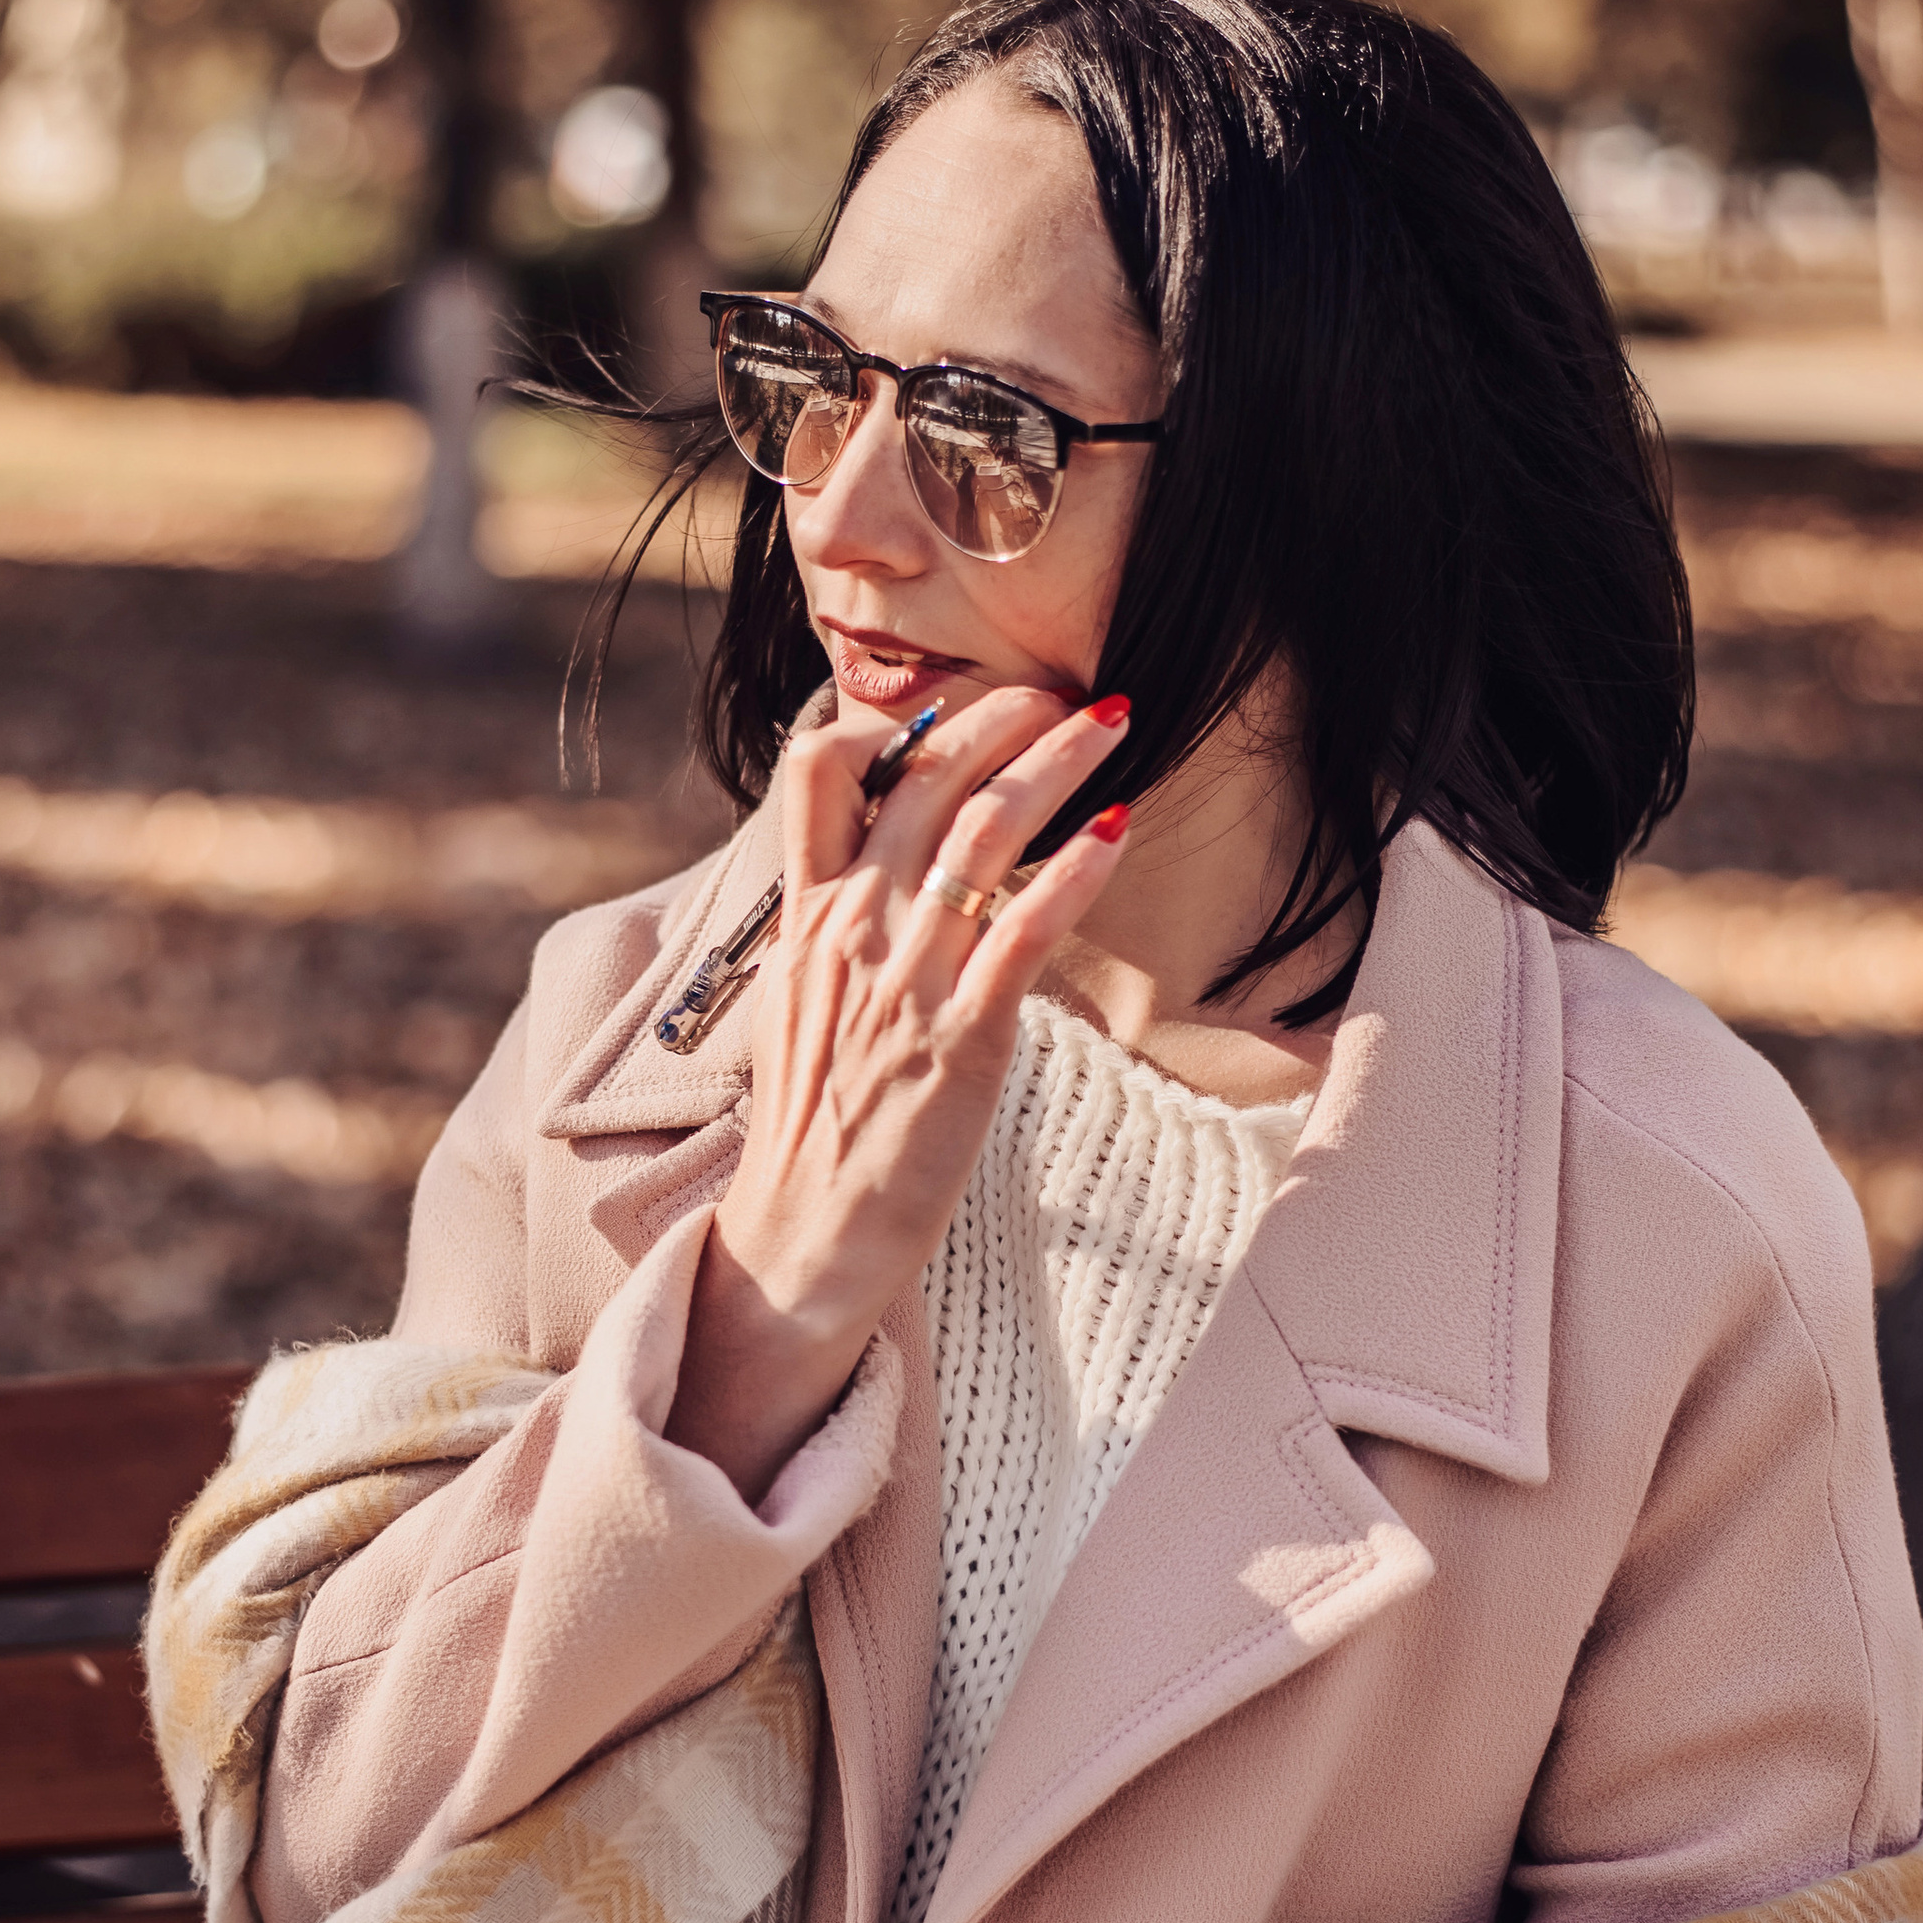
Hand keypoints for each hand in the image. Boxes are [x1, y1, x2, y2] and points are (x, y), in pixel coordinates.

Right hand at [666, 691, 1132, 1501]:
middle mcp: (849, 932)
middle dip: (1002, 718)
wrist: (807, 1231)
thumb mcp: (804, 999)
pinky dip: (1076, 868)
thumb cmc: (819, 1119)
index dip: (886, 719)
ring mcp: (904, 982)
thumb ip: (839, 920)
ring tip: (1111, 724)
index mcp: (805, 916)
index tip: (949, 707)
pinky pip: (1025, 929)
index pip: (816, 772)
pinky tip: (1118, 831)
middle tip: (1059, 691)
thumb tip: (885, 863)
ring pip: (983, 835)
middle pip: (925, 781)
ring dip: (1056, 765)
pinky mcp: (960, 1039)